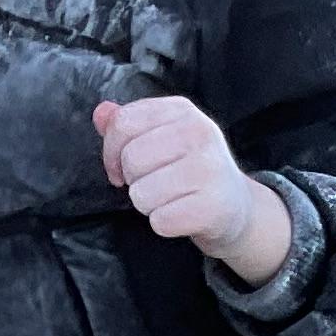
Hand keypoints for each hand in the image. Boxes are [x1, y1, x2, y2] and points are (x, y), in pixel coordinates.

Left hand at [94, 93, 292, 283]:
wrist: (235, 206)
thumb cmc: (191, 170)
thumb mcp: (162, 138)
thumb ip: (128, 126)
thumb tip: (100, 114)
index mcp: (182, 110)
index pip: (123, 123)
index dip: (111, 152)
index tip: (121, 169)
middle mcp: (199, 133)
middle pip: (131, 160)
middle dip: (133, 180)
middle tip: (155, 185)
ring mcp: (209, 169)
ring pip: (141, 194)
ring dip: (148, 205)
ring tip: (170, 199)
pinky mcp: (211, 207)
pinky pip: (160, 221)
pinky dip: (164, 224)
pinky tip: (181, 214)